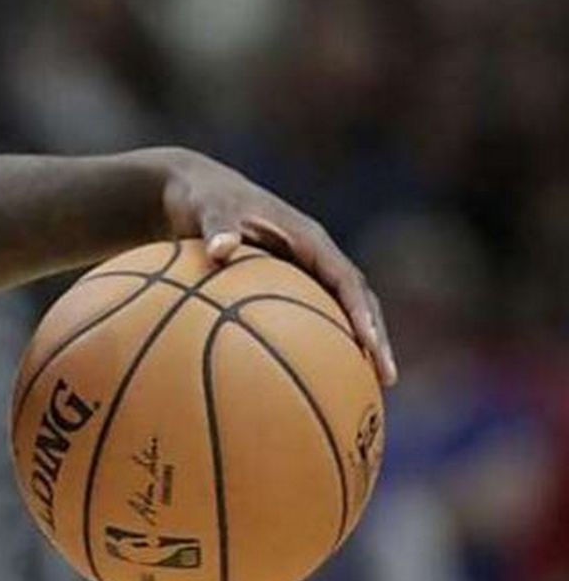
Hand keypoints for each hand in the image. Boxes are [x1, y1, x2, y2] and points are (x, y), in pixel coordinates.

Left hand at [151, 148, 397, 386]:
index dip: (362, 311)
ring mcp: (303, 270)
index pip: (346, 278)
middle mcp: (313, 256)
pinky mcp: (287, 283)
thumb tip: (220, 249)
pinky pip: (309, 317)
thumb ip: (216, 225)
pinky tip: (306, 381)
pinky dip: (316, 345)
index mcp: (307, 238)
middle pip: (357, 300)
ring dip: (356, 345)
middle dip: (375, 336)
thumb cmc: (202, 198)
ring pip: (340, 311)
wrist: (193, 191)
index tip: (371, 343)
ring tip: (365, 389)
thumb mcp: (207, 206)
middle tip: (386, 377)